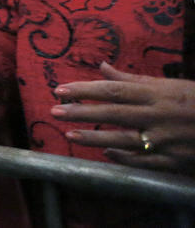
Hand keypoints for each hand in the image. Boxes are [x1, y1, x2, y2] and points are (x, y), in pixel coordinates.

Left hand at [51, 62, 194, 172]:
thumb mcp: (170, 84)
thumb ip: (134, 79)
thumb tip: (102, 66)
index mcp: (157, 94)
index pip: (113, 89)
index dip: (84, 90)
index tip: (60, 90)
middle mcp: (157, 116)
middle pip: (113, 112)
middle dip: (81, 111)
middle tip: (54, 110)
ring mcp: (165, 140)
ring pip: (123, 139)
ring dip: (94, 137)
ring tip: (69, 134)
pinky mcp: (173, 161)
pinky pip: (142, 161)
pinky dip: (122, 158)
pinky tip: (105, 154)